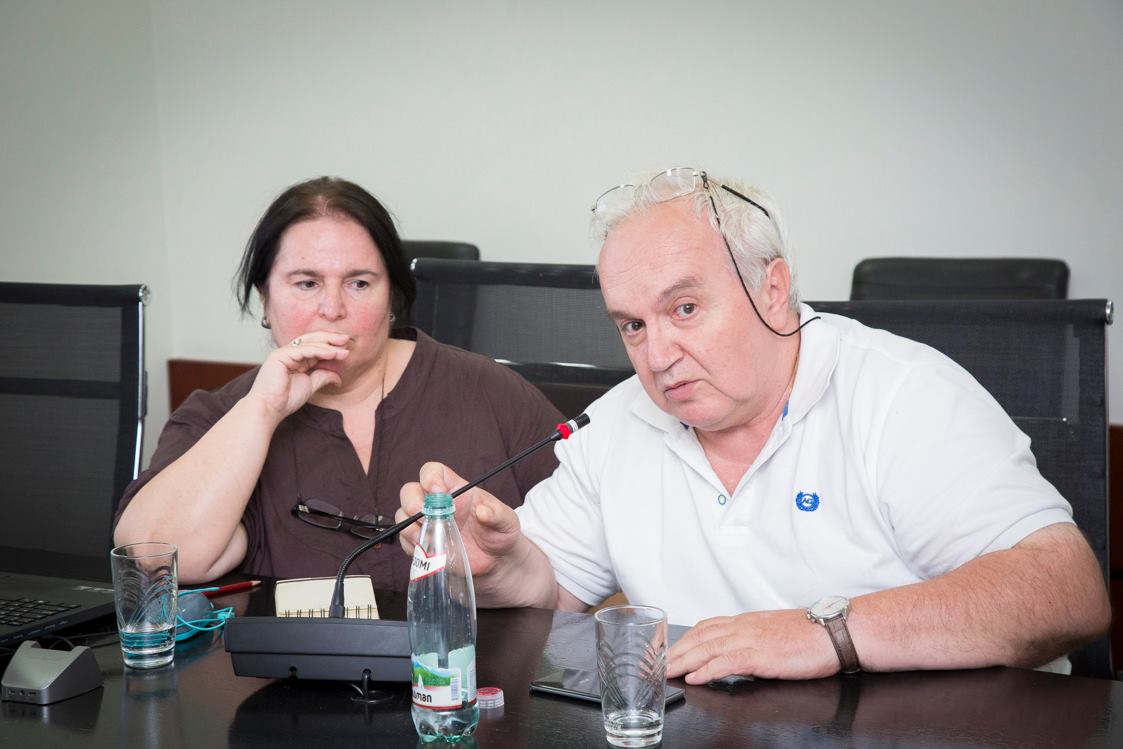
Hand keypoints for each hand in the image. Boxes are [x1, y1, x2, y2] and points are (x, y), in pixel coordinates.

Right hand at [248, 331, 350, 419]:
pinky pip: (303, 350)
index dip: (330, 345)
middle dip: (330, 339)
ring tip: (343, 350)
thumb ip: (323, 377)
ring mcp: (282, 352)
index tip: (346, 348)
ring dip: (328, 345)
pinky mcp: (279, 355)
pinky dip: (319, 350)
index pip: (314, 346)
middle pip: (311, 340)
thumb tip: (339, 378)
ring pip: (308, 343)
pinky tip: (332, 353)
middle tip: (347, 340)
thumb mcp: (311, 385)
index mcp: (295, 359)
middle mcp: (288, 353)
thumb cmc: (285, 400)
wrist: (269, 409)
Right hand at [397, 462, 522, 576]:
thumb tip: (483, 511)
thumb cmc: (500, 534)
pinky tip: (429, 550)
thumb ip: (497, 514)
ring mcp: (428, 524)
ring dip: (410, 526)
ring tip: (428, 537)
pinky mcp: (424, 544)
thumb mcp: (506, 521)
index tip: (436, 491)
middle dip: (412, 501)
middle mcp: (438, 505)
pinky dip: (412, 546)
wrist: (497, 562)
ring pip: (403, 515)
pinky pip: (406, 541)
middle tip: (423, 515)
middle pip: (410, 491)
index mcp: (456, 490)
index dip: (430, 477)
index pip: (433, 472)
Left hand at [667, 608, 839, 682]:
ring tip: (666, 671)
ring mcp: (752, 639)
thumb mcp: (776, 631)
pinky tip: (694, 678)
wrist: (836, 631)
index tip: (668, 648)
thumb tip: (741, 653)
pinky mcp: (762, 655)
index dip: (685, 638)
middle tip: (655, 662)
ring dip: (683, 660)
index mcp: (748, 621)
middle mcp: (745, 627)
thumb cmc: (813, 634)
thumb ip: (755, 639)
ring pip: (708, 648)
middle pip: (700, 637)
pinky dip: (707, 670)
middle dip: (676, 650)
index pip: (707, 627)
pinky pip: (727, 662)